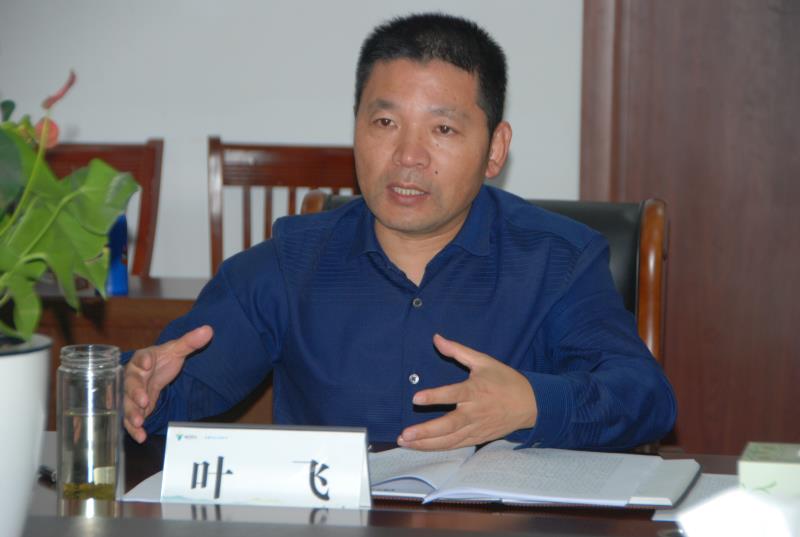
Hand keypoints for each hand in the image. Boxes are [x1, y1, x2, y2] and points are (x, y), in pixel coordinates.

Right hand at [123, 325, 212, 442]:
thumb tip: (208, 329)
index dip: (143, 361)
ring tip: (139, 422)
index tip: (147, 364)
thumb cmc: (162, 360)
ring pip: (128, 404)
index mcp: (143, 359)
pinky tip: (141, 436)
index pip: (141, 358)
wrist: (154, 372)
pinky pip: (130, 419)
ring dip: (132, 413)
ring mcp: (131, 394)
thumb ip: (190, 342)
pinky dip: (134, 428)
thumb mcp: (177, 351)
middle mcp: (133, 376)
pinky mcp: (134, 408)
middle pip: (131, 383)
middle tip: (142, 400)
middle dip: (134, 392)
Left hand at [397, 334, 537, 449]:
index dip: (434, 397)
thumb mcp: (483, 361)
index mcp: (475, 391)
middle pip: (449, 425)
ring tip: (406, 443)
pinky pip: (456, 445)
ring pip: (450, 440)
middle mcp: (475, 412)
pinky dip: (438, 448)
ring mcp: (477, 428)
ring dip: (426, 444)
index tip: (416, 398)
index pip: (452, 394)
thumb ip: (458, 350)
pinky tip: (422, 447)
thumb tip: (436, 338)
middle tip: (405, 435)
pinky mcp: (478, 438)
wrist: (531, 404)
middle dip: (426, 431)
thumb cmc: (505, 380)